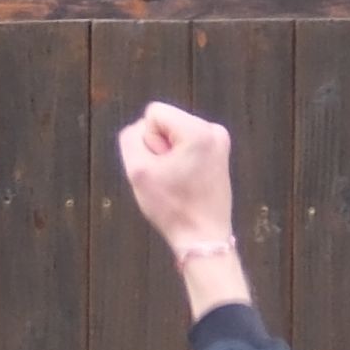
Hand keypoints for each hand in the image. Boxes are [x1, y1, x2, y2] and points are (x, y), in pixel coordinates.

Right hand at [116, 99, 249, 300]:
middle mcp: (213, 129)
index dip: (147, 140)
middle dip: (159, 147)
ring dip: (169, 156)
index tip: (159, 166)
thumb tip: (139, 130)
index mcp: (198, 130)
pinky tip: (185, 182)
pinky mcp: (219, 153)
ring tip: (177, 181)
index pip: (153, 113)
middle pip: (166, 122)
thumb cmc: (172, 207)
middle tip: (168, 177)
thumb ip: (130, 139)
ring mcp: (220, 141)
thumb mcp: (138, 171)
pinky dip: (181, 160)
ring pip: (175, 134)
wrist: (203, 236)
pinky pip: (187, 145)